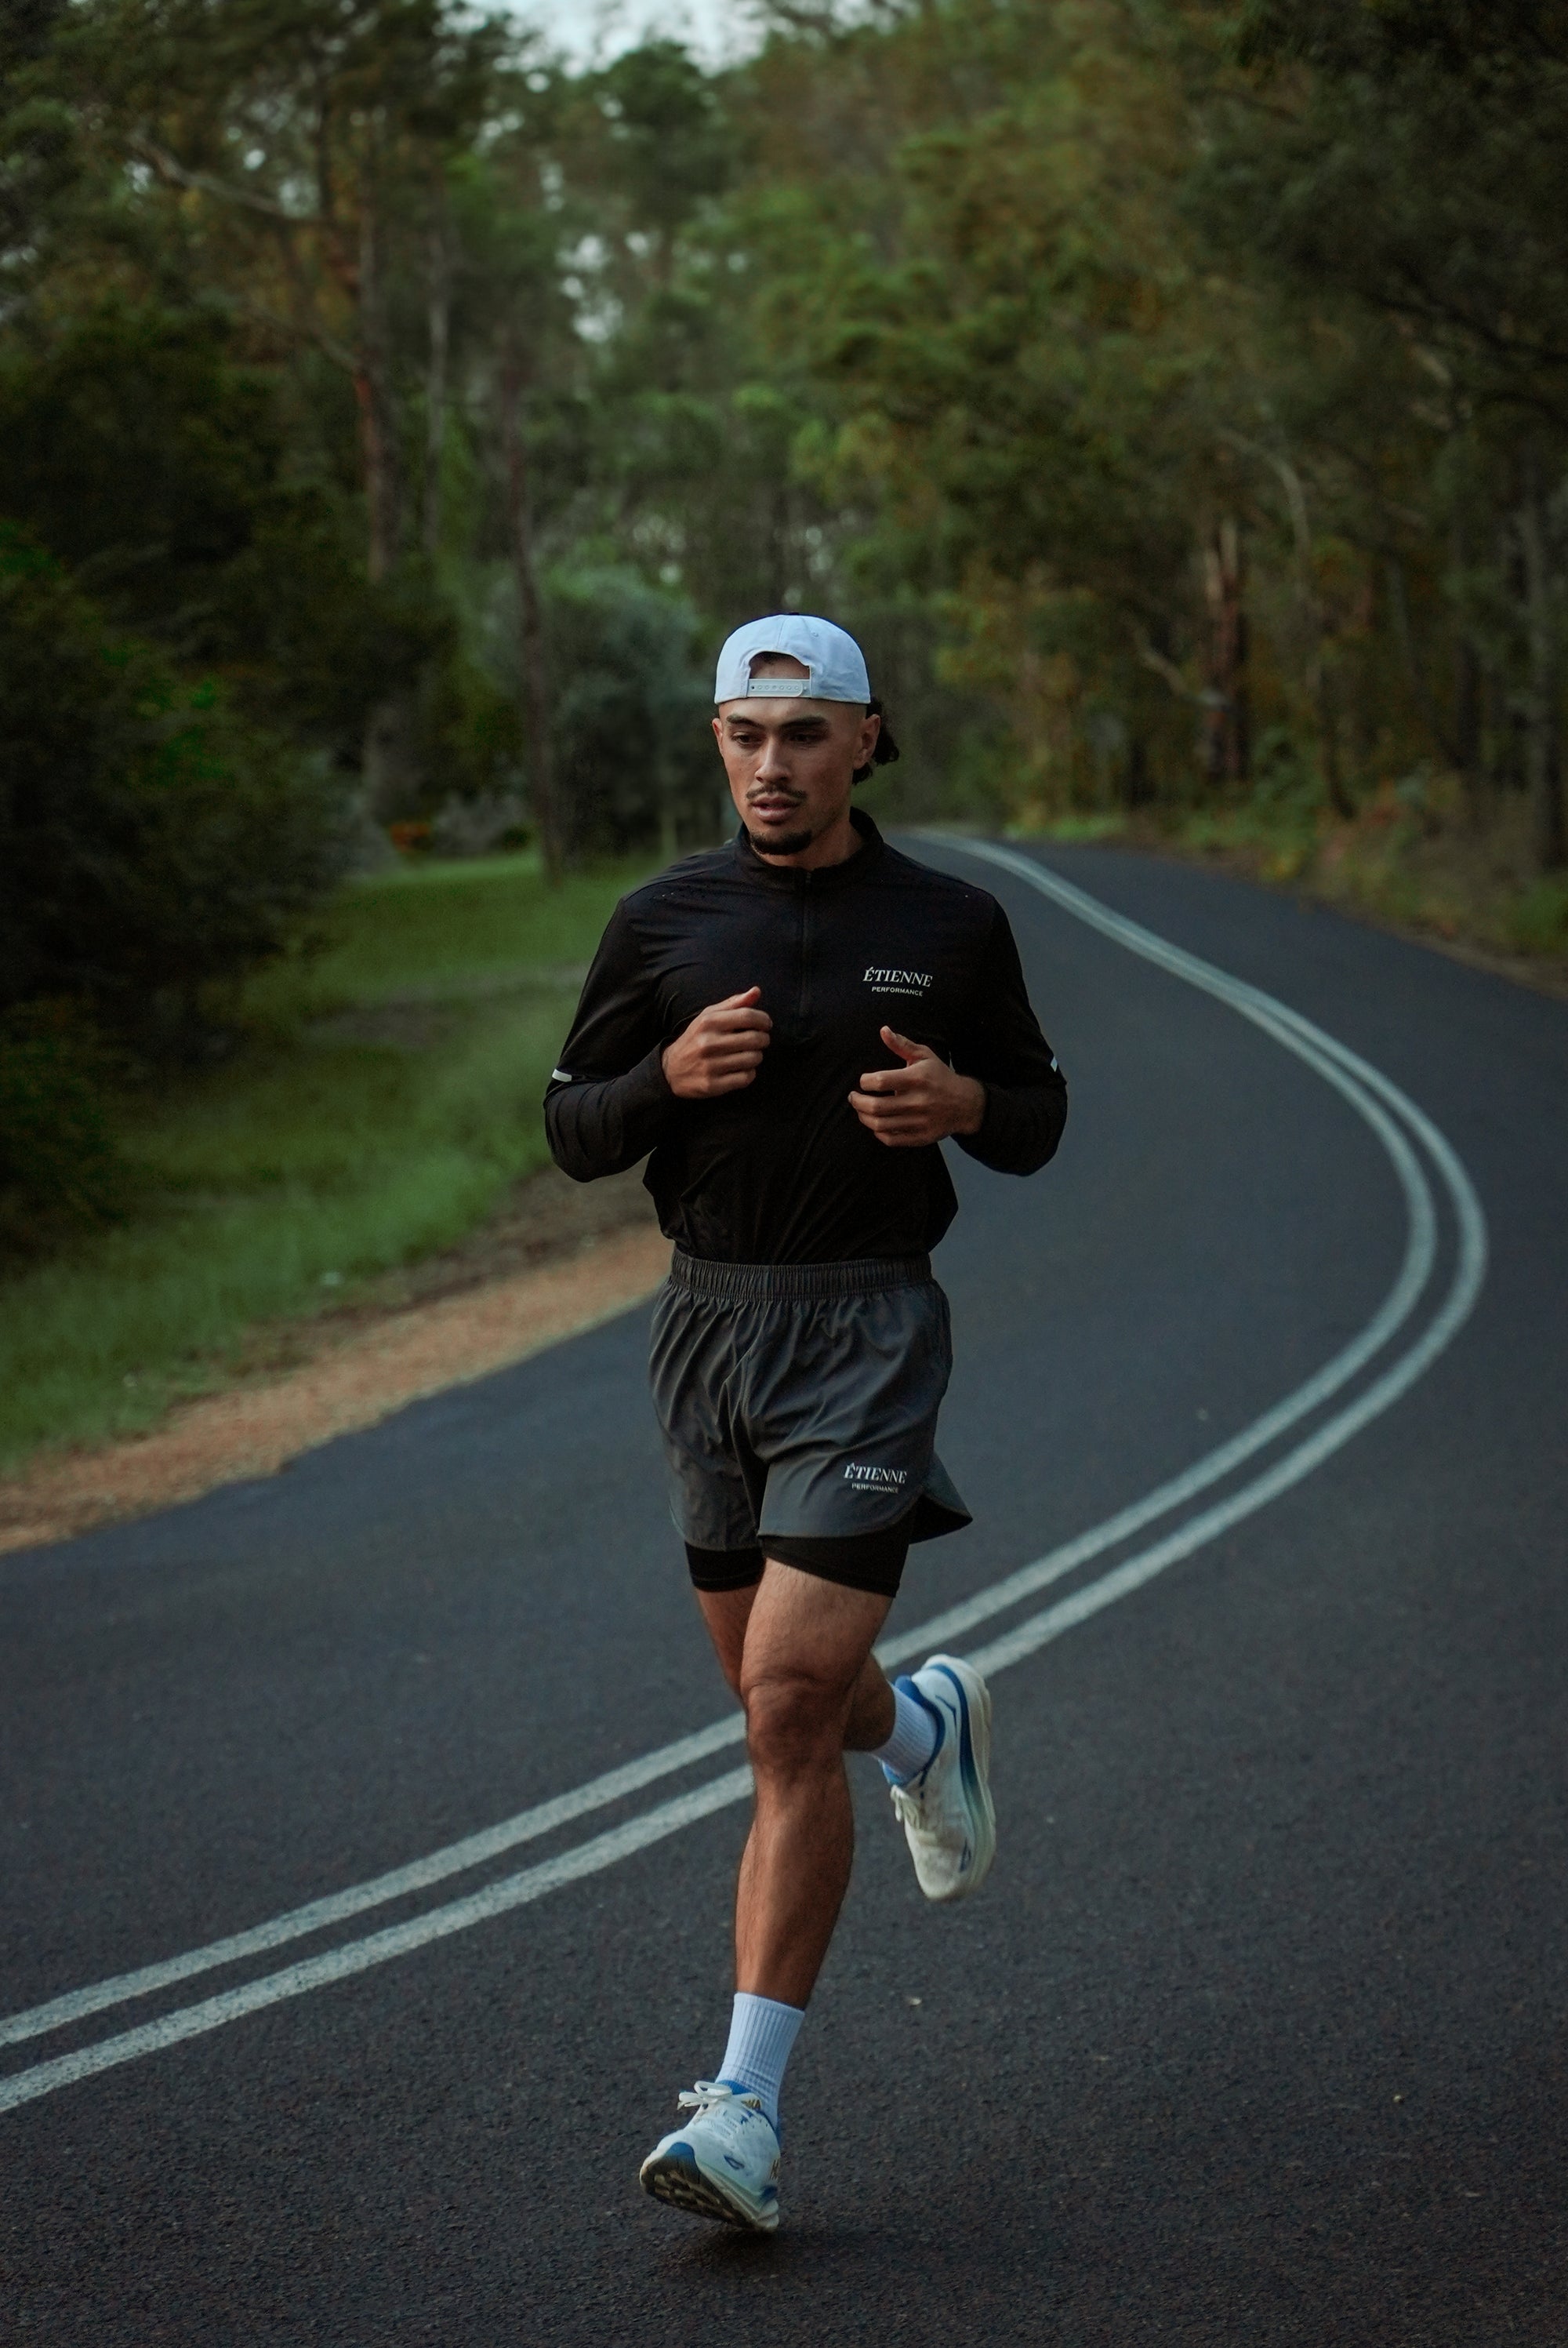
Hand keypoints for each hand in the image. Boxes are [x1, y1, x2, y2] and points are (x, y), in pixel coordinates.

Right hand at [662, 986, 772, 1097]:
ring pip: (753, 1059)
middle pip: (754, 1038)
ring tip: (750, 1054)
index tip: (766, 1024)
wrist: (671, 1070)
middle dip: (764, 1039)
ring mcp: (710, 1065)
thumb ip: (734, 1003)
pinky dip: (749, 1073)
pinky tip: (742, 1069)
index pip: (747, 1016)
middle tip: (761, 1040)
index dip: (763, 1020)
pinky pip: (745, 1078)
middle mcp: (708, 1043)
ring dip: (757, 1056)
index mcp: (708, 1022)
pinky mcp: (713, 1084)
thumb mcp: (709, 1017)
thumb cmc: (696, 1039)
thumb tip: (756, 991)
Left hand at [850, 1027, 984, 1147]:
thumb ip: (902, 1044)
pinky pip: (891, 1139)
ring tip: (861, 1110)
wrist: (965, 1104)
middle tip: (853, 1097)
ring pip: (880, 1125)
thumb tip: (883, 1030)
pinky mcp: (921, 1137)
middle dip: (857, 1102)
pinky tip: (876, 1124)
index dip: (865, 1081)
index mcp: (918, 1078)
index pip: (881, 1081)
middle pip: (876, 1106)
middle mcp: (919, 1101)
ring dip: (864, 1117)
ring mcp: (920, 1122)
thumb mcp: (924, 1056)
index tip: (863, 1081)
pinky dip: (878, 1133)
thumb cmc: (939, 1076)